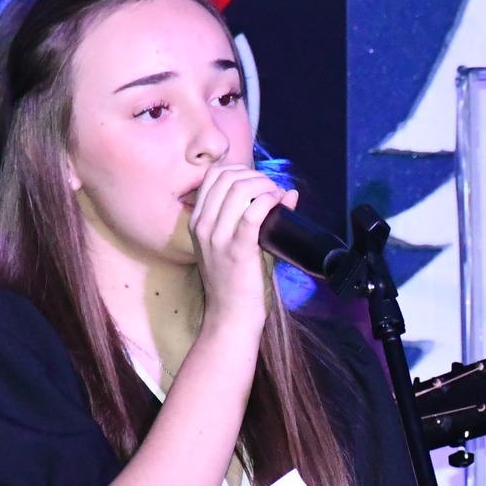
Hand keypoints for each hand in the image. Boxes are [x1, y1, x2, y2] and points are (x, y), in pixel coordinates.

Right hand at [188, 163, 294, 331]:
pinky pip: (253, 213)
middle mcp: (203, 226)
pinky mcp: (238, 250)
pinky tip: (278, 201)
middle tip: (272, 188)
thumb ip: (253, 217)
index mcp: (197, 221)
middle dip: (255, 175)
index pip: (212, 176)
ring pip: (239, 189)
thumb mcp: (233, 243)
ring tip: (277, 194)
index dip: (239, 170)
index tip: (258, 182)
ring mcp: (218, 238)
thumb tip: (287, 192)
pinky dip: (269, 200)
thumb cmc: (235, 281)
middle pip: (226, 177)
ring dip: (264, 185)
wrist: (230, 315)